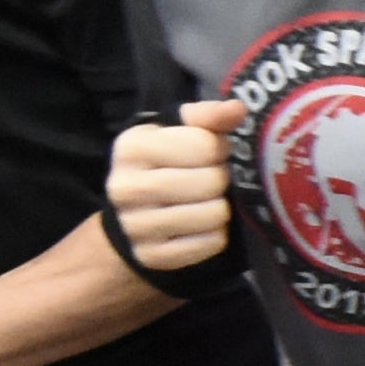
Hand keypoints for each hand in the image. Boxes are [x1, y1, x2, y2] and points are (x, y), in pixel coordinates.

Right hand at [105, 103, 242, 273]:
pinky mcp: (154, 257)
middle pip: (211, 182)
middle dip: (219, 179)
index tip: (211, 152)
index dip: (218, 148)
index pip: (204, 145)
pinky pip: (211, 243)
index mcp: (131, 147)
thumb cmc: (161, 164)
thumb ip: (207, 116)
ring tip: (206, 201)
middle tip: (210, 179)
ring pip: (214, 215)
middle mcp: (127, 187)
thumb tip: (237, 108)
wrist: (129, 217)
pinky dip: (215, 234)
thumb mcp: (175, 132)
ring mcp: (137, 227)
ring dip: (220, 207)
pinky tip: (201, 225)